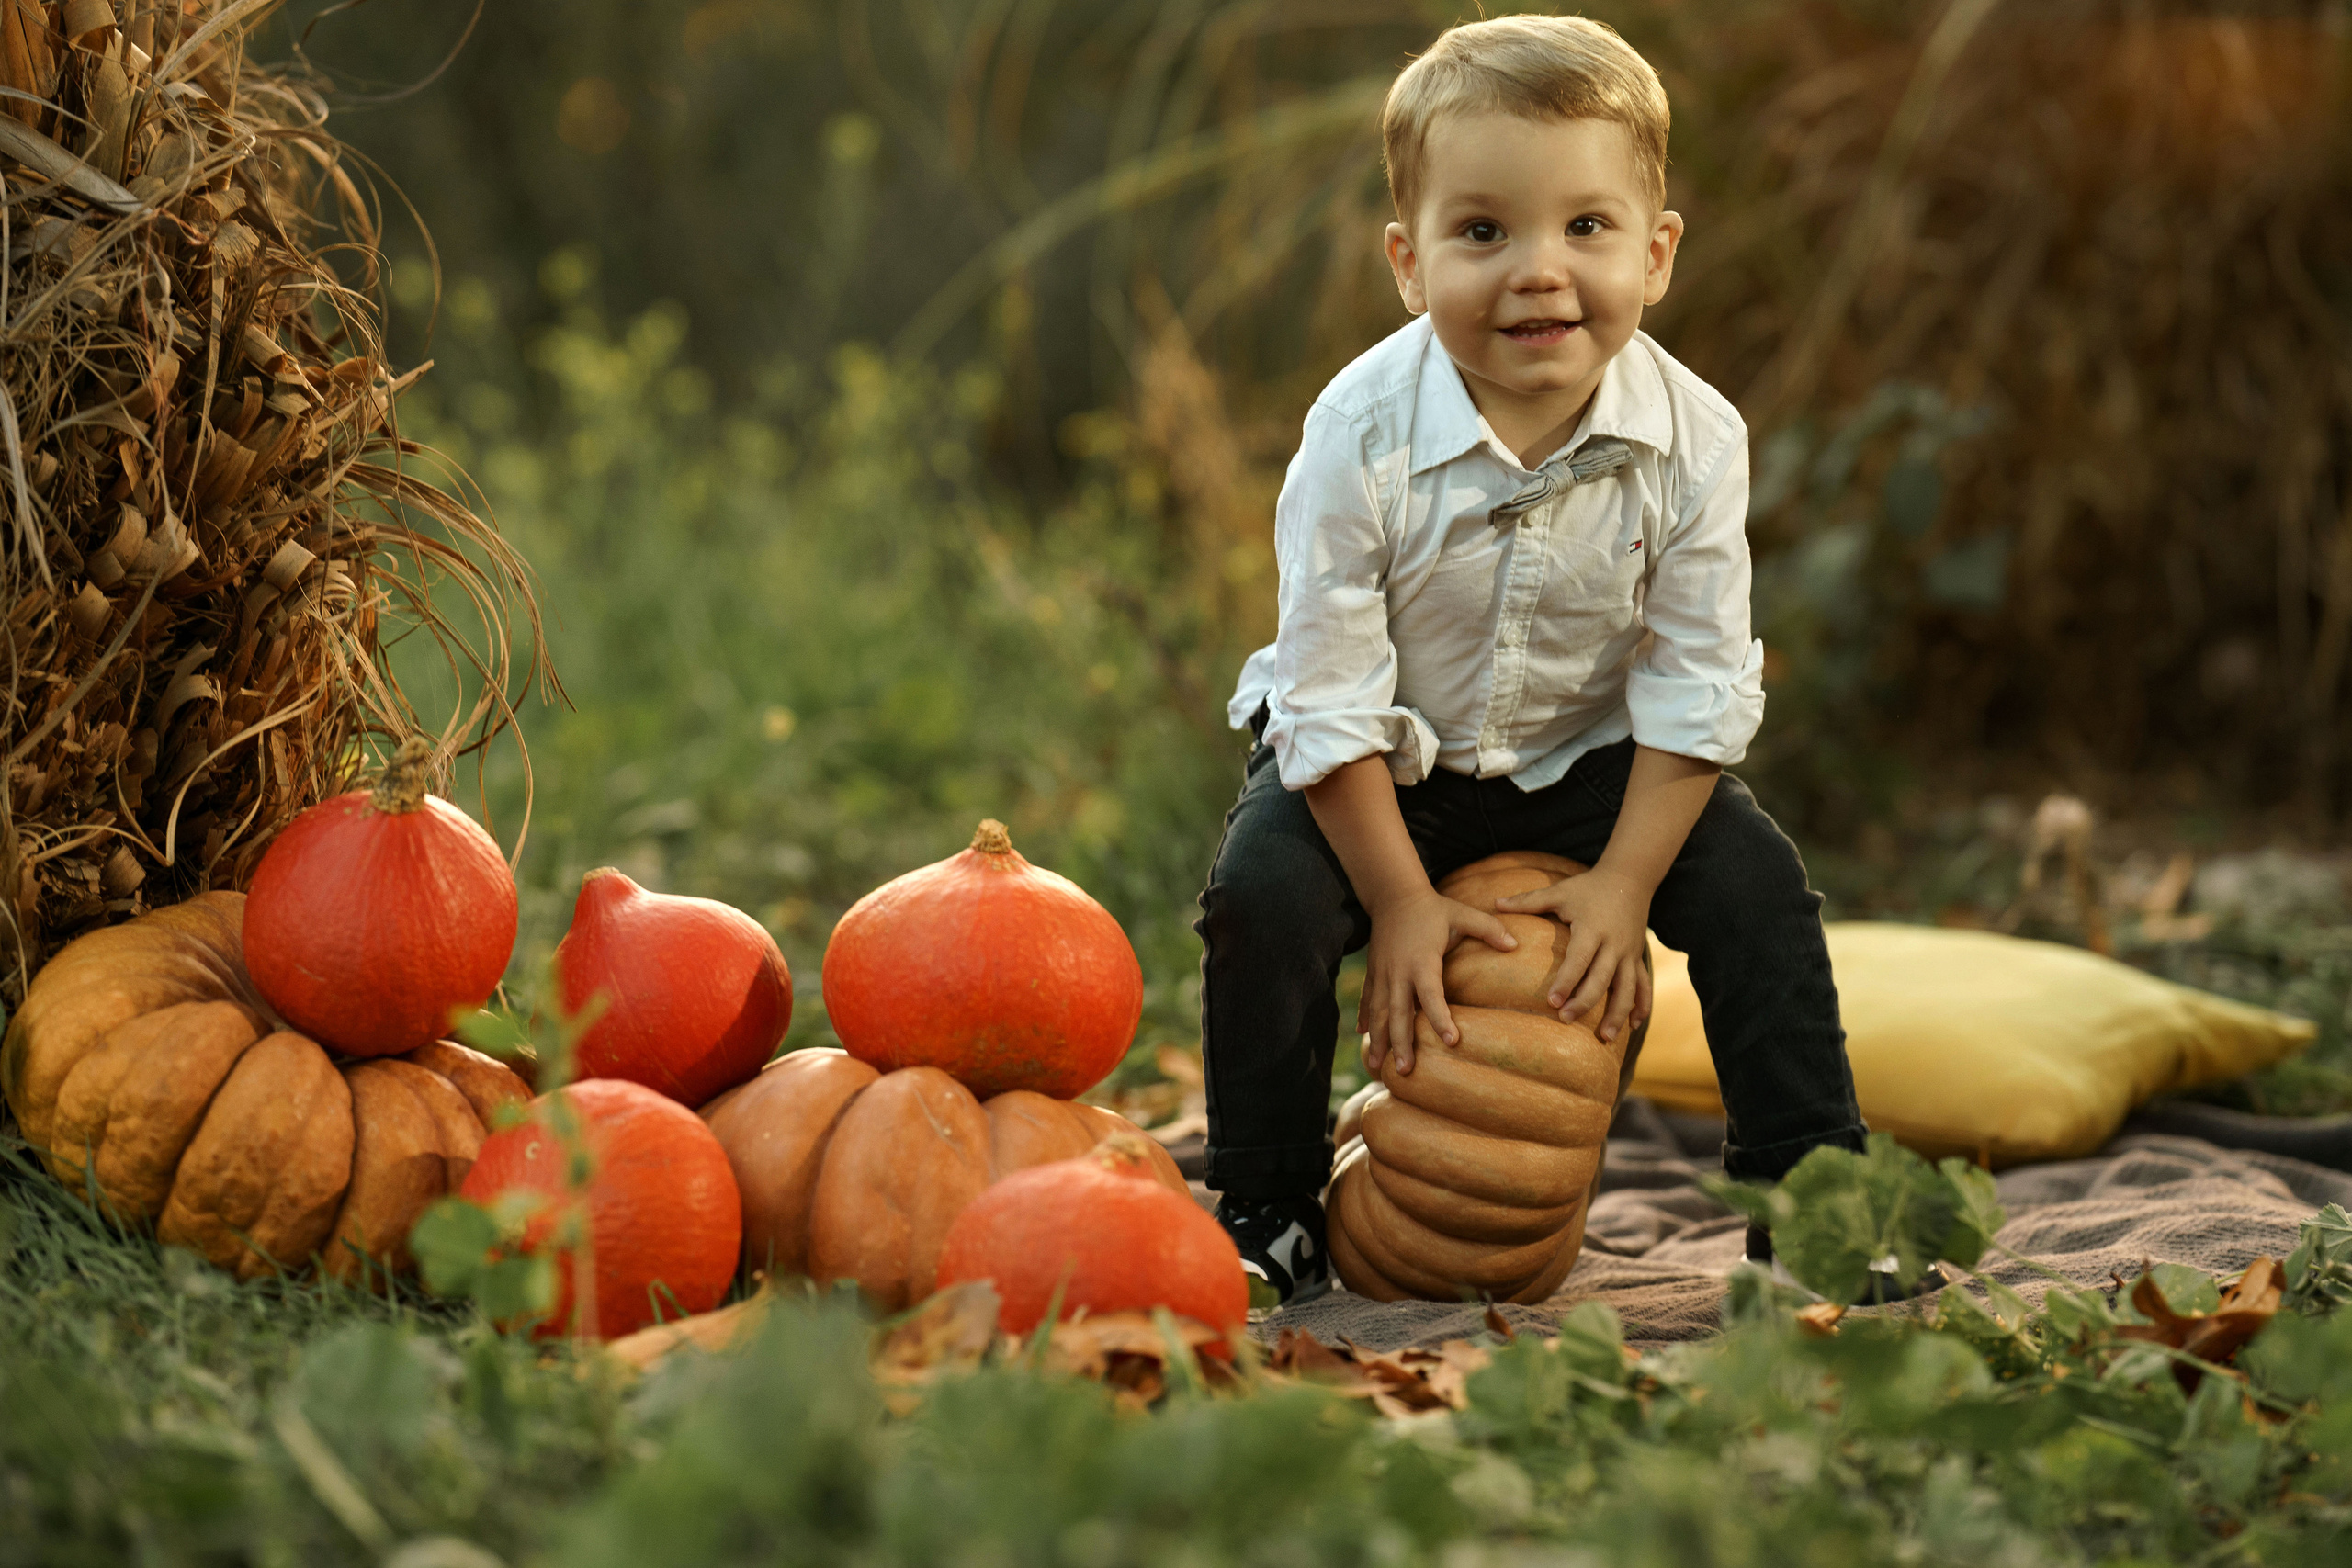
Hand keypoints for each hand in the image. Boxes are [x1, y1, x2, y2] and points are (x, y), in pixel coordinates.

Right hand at [1360, 890, 1515, 1075]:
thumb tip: (1514, 946)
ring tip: (1376, 1067)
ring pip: (1378, 1012)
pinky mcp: (1373, 973)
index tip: (1451, 1041)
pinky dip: (1365, 1020)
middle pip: (1397, 1012)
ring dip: (1378, 1040)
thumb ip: (1488, 929)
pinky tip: (1365, 1038)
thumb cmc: (1433, 909)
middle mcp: (1397, 971)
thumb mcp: (1462, 914)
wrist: (1394, 896)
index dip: (1440, 1017)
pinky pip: (1368, 1001)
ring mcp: (1382, 974)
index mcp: (1421, 961)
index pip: (1431, 994)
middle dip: (1399, 1042)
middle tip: (1405, 1071)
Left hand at [1494, 868, 1653, 1043]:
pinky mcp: (1638, 957)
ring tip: (1605, 1037)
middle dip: (1585, 1001)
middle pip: (1602, 978)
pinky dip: (1642, 1005)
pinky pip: (1643, 984)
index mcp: (1593, 929)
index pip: (1579, 959)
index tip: (1552, 1001)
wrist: (1630, 878)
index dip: (1566, 980)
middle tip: (1566, 1019)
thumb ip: (1528, 900)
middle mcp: (1614, 944)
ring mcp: (1629, 953)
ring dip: (1618, 1013)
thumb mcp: (1560, 891)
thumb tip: (1494, 903)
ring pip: (1628, 987)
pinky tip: (1634, 1025)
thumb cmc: (1588, 887)